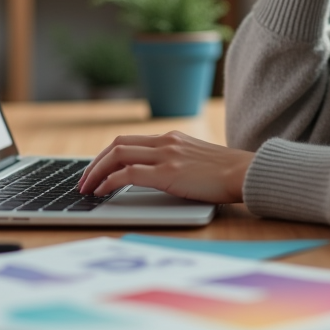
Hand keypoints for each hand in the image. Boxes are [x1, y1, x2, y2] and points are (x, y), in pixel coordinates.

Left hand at [77, 131, 254, 204]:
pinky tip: (102, 192)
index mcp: (172, 138)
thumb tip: (159, 176)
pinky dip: (109, 181)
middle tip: (84, 181)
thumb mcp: (197, 160)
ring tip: (87, 189)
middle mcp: (165, 141)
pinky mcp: (168, 173)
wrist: (246, 172)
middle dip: (95, 163)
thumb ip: (177, 161)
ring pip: (117, 155)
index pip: (129, 141)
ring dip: (96, 172)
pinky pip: (127, 174)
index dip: (107, 156)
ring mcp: (166, 155)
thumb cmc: (228, 173)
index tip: (97, 170)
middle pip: (117, 144)